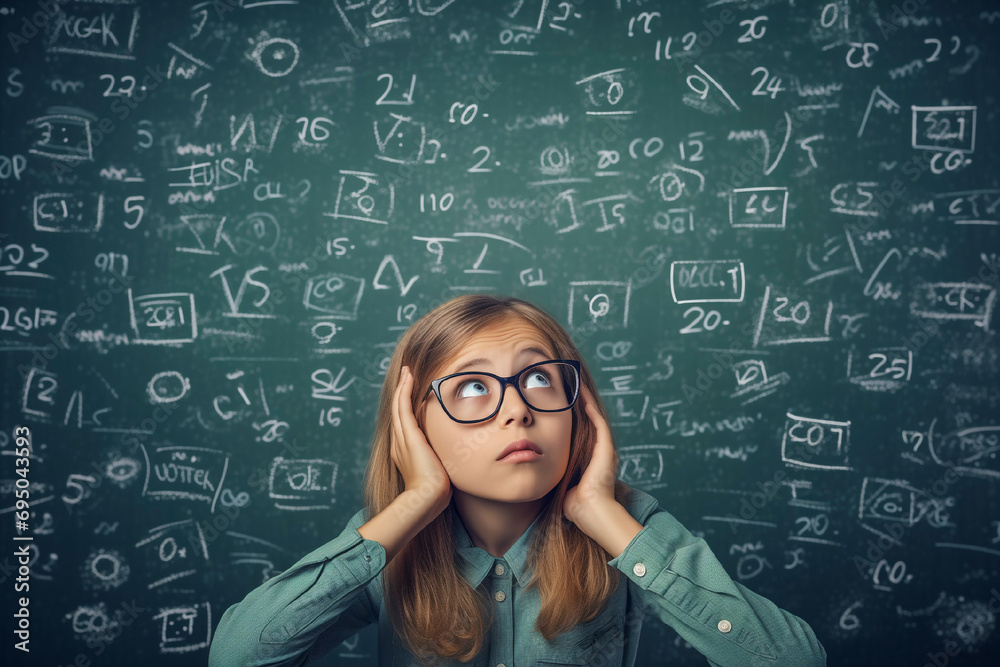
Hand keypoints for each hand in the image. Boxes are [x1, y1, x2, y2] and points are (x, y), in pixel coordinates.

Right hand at [391, 366, 452, 511]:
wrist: (426, 498)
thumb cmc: (436, 492)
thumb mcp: (439, 471)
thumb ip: (442, 460)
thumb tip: (456, 456)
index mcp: (406, 450)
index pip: (405, 422)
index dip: (406, 406)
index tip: (412, 393)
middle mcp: (400, 442)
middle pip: (398, 410)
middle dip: (402, 391)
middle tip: (405, 374)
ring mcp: (402, 438)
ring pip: (398, 405)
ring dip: (402, 387)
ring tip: (406, 372)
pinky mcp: (407, 435)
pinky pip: (403, 406)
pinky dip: (404, 390)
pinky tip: (408, 377)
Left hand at [563, 385, 619, 524]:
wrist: (591, 511)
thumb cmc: (577, 507)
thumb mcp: (565, 489)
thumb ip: (560, 482)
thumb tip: (546, 483)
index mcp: (592, 464)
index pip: (583, 438)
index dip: (575, 424)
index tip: (564, 413)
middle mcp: (601, 455)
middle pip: (591, 426)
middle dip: (583, 410)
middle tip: (574, 394)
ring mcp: (606, 451)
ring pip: (596, 421)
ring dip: (588, 405)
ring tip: (580, 390)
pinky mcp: (607, 448)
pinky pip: (600, 424)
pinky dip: (593, 410)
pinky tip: (584, 399)